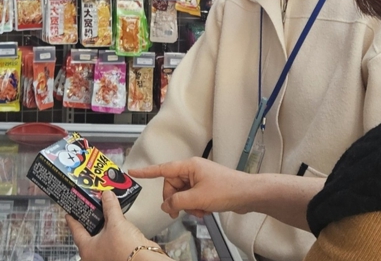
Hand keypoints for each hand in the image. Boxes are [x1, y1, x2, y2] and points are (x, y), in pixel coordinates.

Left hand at [66, 191, 159, 260]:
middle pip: (88, 236)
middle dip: (90, 223)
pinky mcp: (116, 257)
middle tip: (89, 211)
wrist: (143, 260)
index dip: (73, 221)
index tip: (69, 214)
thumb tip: (107, 195)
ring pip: (100, 240)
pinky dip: (112, 234)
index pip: (76, 232)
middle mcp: (94, 256)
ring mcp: (105, 258)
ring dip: (103, 228)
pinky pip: (110, 243)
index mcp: (87, 250)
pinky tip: (118, 226)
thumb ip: (110, 207)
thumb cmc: (125, 248)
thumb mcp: (116, 223)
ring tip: (105, 215)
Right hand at [129, 157, 253, 218]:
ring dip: (187, 206)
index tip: (133, 171)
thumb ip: (177, 202)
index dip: (147, 172)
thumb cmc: (226, 190)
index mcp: (189, 166)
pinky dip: (195, 206)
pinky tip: (205, 212)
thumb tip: (167, 205)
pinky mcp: (206, 187)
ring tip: (200, 212)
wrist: (248, 194)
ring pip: (182, 194)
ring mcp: (199, 179)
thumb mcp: (197, 198)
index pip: (163, 169)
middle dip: (175, 201)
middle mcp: (193, 170)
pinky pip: (192, 198)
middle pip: (171, 187)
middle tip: (180, 213)